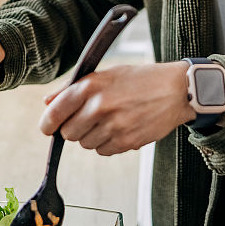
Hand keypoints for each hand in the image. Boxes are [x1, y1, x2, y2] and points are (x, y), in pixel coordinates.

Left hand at [39, 62, 195, 155]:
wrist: (176, 90)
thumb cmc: (141, 80)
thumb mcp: (106, 74)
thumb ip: (73, 88)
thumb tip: (48, 102)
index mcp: (92, 86)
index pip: (56, 111)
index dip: (48, 123)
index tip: (48, 127)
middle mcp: (101, 106)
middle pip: (68, 133)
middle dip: (74, 129)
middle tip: (88, 119)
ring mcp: (114, 126)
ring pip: (86, 144)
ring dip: (92, 136)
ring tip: (109, 121)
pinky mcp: (127, 141)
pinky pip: (103, 151)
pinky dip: (107, 144)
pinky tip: (120, 129)